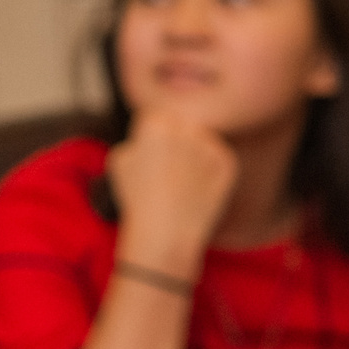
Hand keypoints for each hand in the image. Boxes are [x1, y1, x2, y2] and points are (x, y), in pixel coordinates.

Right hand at [106, 109, 237, 273]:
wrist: (166, 230)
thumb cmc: (138, 197)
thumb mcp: (121, 158)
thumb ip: (138, 138)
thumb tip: (151, 134)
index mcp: (157, 121)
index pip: (159, 118)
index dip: (154, 139)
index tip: (153, 158)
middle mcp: (186, 127)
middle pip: (183, 126)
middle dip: (178, 142)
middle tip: (170, 170)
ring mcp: (211, 144)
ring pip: (202, 141)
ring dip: (195, 154)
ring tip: (182, 182)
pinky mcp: (228, 161)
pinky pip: (218, 158)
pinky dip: (210, 170)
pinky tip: (197, 188)